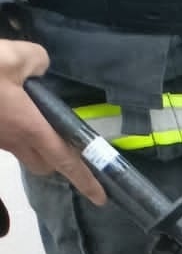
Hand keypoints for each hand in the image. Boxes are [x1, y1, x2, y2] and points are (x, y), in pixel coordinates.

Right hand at [0, 42, 105, 204]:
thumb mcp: (12, 55)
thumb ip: (36, 60)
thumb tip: (39, 65)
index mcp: (29, 128)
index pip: (65, 161)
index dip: (85, 180)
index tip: (100, 198)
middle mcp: (12, 140)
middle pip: (43, 165)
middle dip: (56, 161)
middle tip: (62, 142)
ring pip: (20, 152)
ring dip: (30, 144)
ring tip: (30, 116)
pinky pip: (2, 137)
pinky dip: (9, 128)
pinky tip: (6, 104)